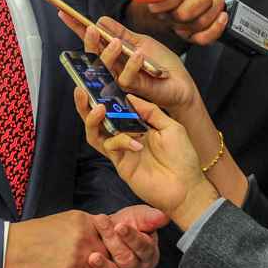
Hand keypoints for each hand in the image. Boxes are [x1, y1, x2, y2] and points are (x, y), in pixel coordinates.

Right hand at [4, 210, 116, 267]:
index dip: (110, 248)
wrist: (11, 248)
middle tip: (88, 265)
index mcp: (85, 222)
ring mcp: (77, 259)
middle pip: (108, 258)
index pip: (113, 238)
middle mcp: (84, 239)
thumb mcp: (66, 220)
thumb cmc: (36, 235)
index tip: (104, 252)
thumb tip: (106, 235)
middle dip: (102, 264)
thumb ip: (88, 227)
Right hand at [57, 13, 203, 118]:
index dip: (77, 28)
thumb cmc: (162, 65)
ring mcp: (121, 80)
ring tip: (114, 40)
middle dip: (89, 41)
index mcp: (113, 55)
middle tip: (89, 29)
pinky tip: (137, 54)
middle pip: (93, 55)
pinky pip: (126, 78)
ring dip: (108, 53)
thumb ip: (122, 33)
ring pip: (105, 67)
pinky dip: (131, 65)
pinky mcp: (133, 90)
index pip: (92, 41)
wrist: (182, 85)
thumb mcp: (142, 42)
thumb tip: (101, 20)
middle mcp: (113, 68)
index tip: (65, 13)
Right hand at [76, 92, 218, 229]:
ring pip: (96, 133)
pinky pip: (110, 147)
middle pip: (99, 119)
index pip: (117, 107)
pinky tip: (135, 143)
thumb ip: (150, 111)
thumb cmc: (182, 157)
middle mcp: (126, 135)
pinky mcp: (120, 164)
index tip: (99, 80)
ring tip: (98, 108)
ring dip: (93, 120)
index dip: (107, 95)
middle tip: (81, 90)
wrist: (186, 187)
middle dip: (87, 105)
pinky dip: (120, 140)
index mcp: (138, 124)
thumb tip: (130, 96)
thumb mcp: (170, 126)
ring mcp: (121, 150)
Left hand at [85, 205, 166, 267]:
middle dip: (113, 243)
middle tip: (101, 228)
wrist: (107, 231)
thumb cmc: (126, 223)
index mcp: (149, 253)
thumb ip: (149, 217)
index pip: (143, 247)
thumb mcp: (139, 216)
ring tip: (93, 257)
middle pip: (127, 260)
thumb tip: (163, 216)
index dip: (131, 237)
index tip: (119, 226)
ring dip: (104, 267)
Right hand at [131, 0, 227, 44]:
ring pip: (196, 24)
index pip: (157, 6)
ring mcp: (181, 28)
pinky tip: (222, 15)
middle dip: (199, 0)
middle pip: (180, 16)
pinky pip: (204, 38)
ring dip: (213, 7)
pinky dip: (216, 27)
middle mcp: (168, 16)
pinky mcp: (194, 36)